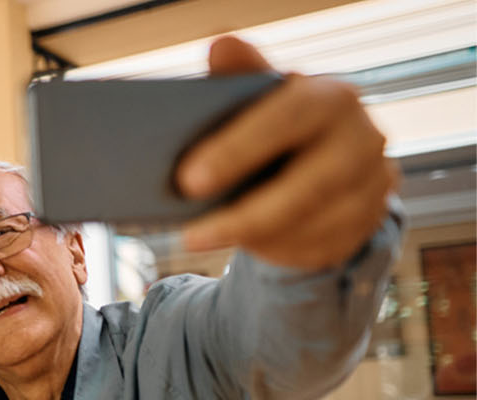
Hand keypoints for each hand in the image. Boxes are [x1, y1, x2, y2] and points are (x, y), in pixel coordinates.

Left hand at [176, 36, 397, 269]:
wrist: (322, 155)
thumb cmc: (275, 121)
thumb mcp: (258, 97)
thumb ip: (240, 75)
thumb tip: (222, 45)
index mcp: (331, 97)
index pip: (288, 119)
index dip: (238, 150)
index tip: (188, 181)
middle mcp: (364, 138)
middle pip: (308, 185)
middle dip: (245, 214)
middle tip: (190, 234)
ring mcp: (374, 182)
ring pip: (314, 223)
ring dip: (256, 238)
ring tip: (203, 239)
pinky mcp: (370, 219)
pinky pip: (323, 246)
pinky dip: (278, 250)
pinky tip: (244, 247)